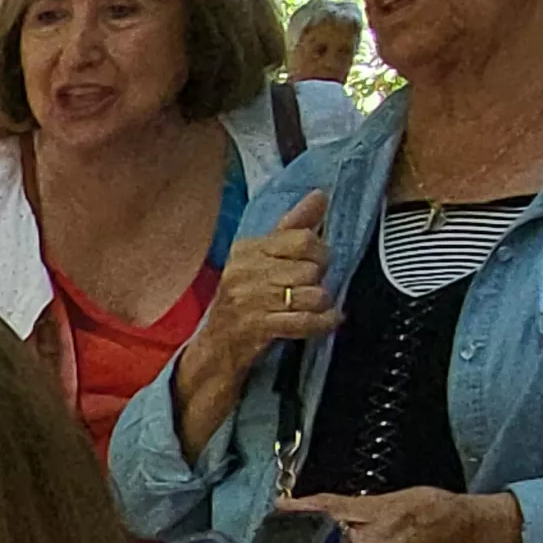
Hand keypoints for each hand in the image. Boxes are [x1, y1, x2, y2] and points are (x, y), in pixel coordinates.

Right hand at [179, 191, 339, 419]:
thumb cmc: (244, 299)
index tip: (313, 264)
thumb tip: (320, 195)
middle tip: (308, 289)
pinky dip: (324, 323)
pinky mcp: (258, 326)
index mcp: (247, 249)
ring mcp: (250, 300)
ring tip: (314, 307)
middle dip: (318, 281)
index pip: (302, 239)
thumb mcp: (261, 259)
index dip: (318, 253)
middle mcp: (245, 271)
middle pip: (311, 268)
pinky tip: (327, 321)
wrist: (216, 348)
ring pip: (313, 295)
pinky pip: (306, 321)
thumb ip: (293, 226)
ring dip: (321, 305)